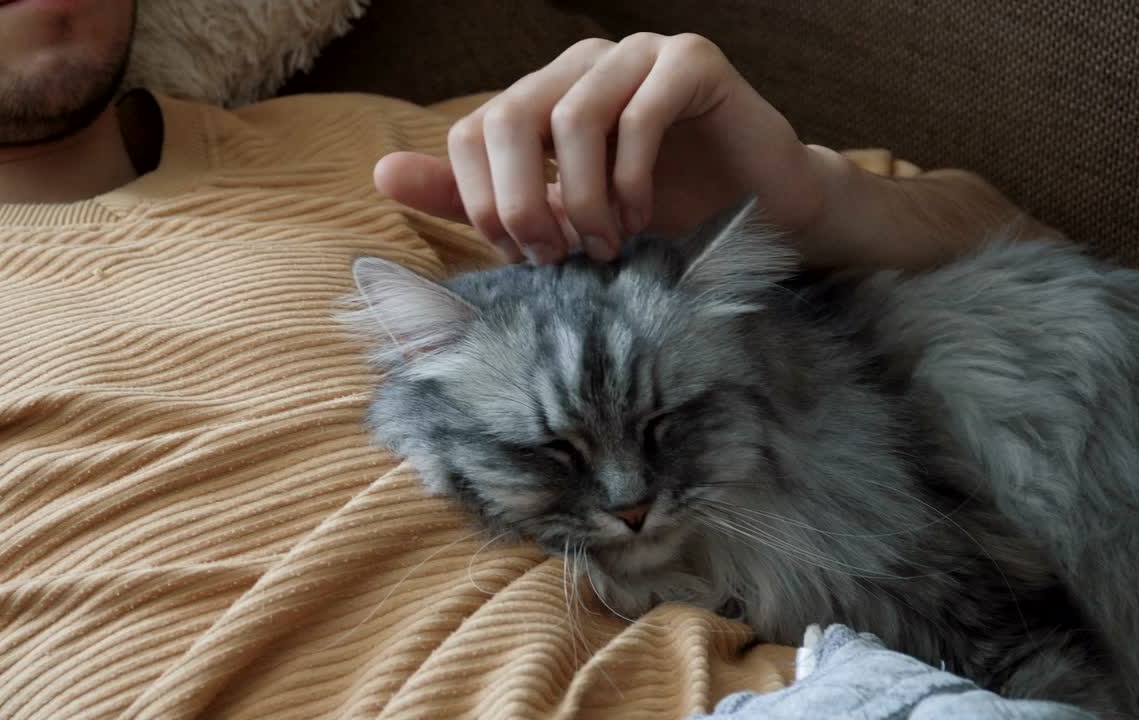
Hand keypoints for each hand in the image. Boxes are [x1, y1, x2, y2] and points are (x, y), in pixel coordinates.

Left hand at [374, 33, 828, 262]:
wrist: (757, 219)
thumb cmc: (657, 218)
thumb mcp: (557, 218)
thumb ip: (476, 197)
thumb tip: (380, 173)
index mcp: (542, 96)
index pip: (472, 131)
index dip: (484, 202)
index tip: (523, 258)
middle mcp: (582, 64)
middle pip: (509, 115)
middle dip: (523, 202)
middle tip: (557, 257)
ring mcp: (638, 54)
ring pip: (574, 115)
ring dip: (584, 198)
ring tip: (608, 244)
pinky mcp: (693, 62)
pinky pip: (641, 111)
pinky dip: (632, 177)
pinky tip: (644, 217)